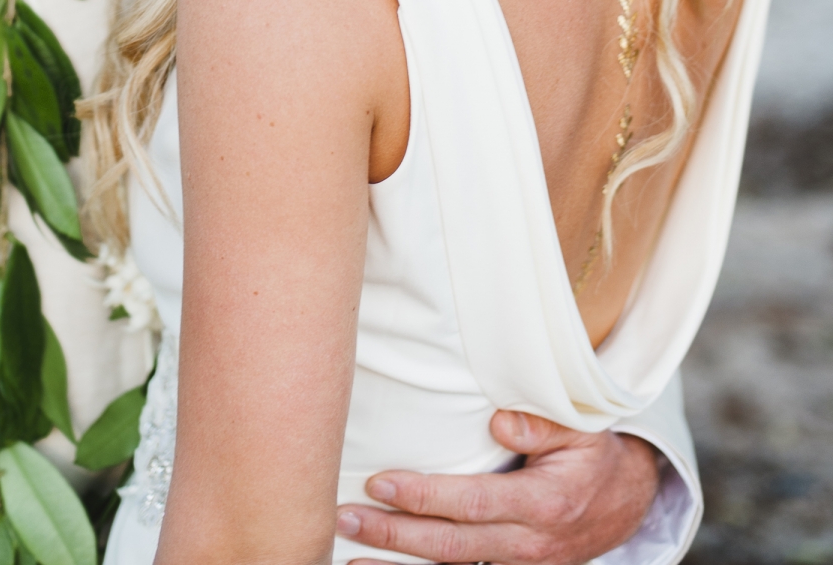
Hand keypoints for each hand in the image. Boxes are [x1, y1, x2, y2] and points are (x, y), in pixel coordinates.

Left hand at [334, 408, 660, 564]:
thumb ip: (541, 423)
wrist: (626, 502)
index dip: (424, 496)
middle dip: (394, 535)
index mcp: (544, 502)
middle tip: (344, 518)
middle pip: (451, 544)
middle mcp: (529, 543)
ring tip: (350, 558)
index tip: (380, 482)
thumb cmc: (593, 454)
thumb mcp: (579, 428)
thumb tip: (497, 421)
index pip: (473, 503)